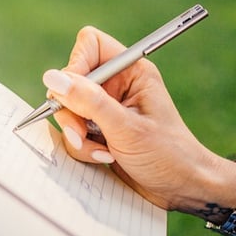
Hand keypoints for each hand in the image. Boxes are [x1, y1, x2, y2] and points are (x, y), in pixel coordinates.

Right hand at [42, 27, 235, 215]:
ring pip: (68, 112)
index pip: (90, 46)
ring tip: (103, 152)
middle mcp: (117, 87)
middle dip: (72, 112)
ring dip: (78, 136)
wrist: (182, 189)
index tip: (73, 94)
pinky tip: (105, 158)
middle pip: (71, 82)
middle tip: (83, 133)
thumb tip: (53, 78)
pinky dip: (83, 149)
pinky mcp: (100, 132)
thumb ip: (88, 102)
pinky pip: (74, 133)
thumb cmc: (168, 155)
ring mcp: (106, 110)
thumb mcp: (126, 127)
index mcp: (131, 72)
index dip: (76, 66)